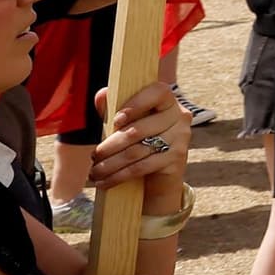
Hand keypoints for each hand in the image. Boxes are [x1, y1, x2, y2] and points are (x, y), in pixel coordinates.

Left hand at [83, 82, 191, 204]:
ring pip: (137, 151)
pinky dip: (120, 176)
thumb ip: (114, 107)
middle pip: (139, 129)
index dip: (137, 103)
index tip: (116, 120)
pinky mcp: (176, 159)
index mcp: (167, 101)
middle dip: (110, 146)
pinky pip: (142, 167)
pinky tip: (105, 182)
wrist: (160, 175)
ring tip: (94, 172)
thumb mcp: (126, 122)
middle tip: (93, 156)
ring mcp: (181, 138)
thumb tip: (102, 94)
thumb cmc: (140, 141)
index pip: (158, 92)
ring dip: (111, 164)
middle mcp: (179, 117)